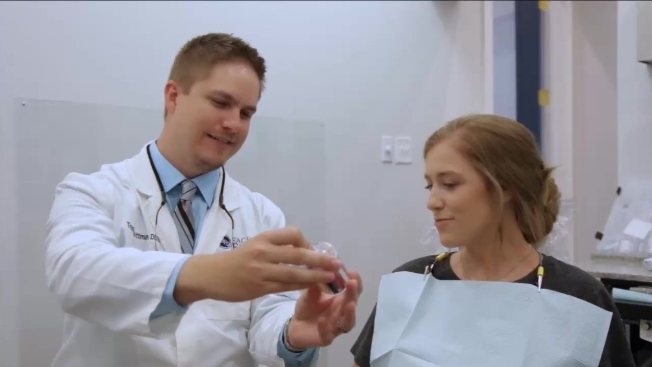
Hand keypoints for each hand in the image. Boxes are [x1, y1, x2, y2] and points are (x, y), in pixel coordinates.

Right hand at [174, 226, 340, 303]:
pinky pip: (285, 286)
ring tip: (330, 277)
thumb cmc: (237, 259)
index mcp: (264, 238)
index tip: (313, 251)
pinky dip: (300, 286)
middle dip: (320, 259)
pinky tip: (311, 286)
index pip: (293, 234)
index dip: (307, 242)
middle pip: (298, 254)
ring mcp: (261, 271)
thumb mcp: (255, 244)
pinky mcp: (259, 287)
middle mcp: (263, 252)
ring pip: (294, 273)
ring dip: (315, 275)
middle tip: (336, 263)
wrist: (211, 275)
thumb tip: (304, 249)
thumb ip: (276, 247)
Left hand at [285, 271, 362, 349]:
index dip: (356, 281)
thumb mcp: (310, 291)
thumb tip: (320, 262)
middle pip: (353, 303)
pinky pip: (328, 334)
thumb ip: (316, 280)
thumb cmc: (308, 307)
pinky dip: (326, 327)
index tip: (351, 271)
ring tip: (349, 304)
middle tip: (351, 283)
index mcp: (341, 300)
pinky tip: (322, 320)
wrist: (296, 325)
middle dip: (353, 293)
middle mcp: (342, 313)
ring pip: (348, 323)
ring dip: (350, 313)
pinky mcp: (326, 338)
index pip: (354, 290)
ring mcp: (336, 327)